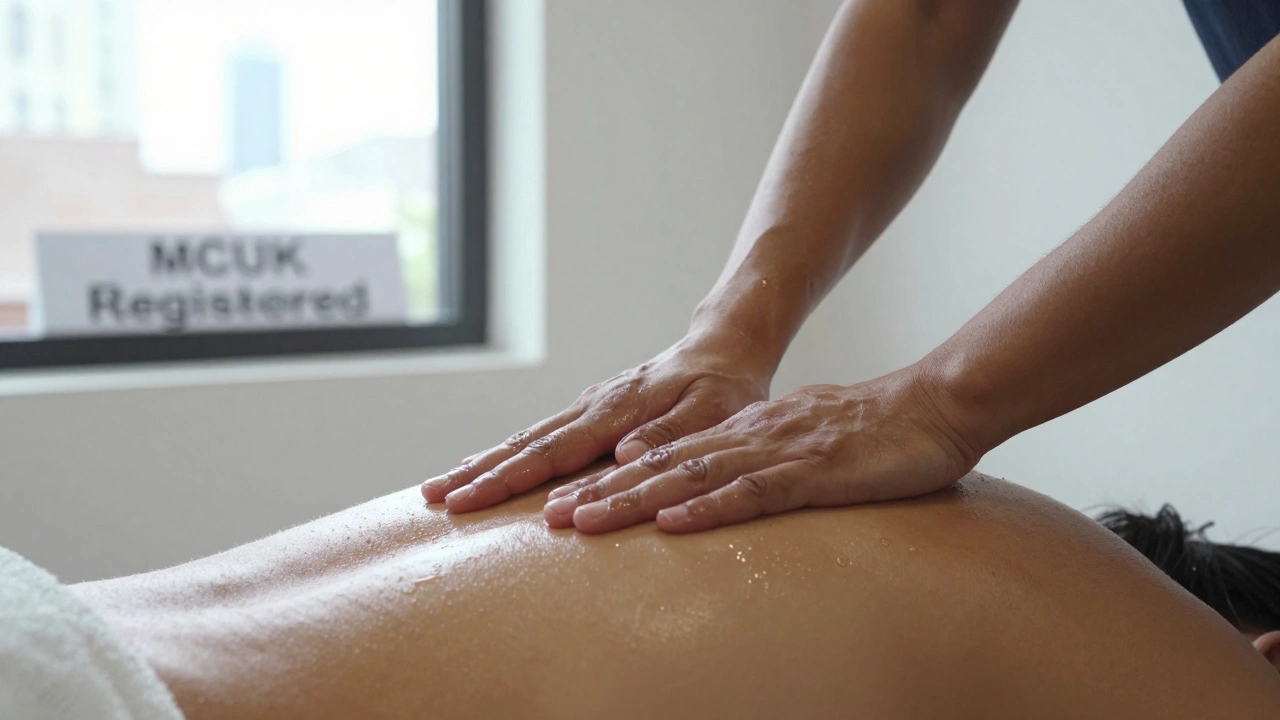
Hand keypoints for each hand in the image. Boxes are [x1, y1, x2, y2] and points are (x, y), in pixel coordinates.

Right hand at [421, 331, 771, 511]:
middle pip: (526, 444)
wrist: (723, 348)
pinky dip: (507, 455)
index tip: (470, 500)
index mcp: (617, 409)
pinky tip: (484, 470)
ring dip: (483, 464)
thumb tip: (625, 453)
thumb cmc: (724, 386)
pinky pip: (541, 437)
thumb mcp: (715, 409)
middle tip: (433, 499)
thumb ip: (673, 433)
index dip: (509, 479)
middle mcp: (593, 406)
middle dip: (478, 473)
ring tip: (441, 488)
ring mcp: (588, 407)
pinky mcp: (591, 412)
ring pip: (527, 438)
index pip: (553, 451)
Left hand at [541, 366, 980, 533]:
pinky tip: (671, 523)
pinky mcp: (811, 473)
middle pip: (662, 466)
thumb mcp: (803, 442)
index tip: (566, 499)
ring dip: (635, 500)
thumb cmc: (873, 432)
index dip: (614, 478)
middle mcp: (748, 437)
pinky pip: (751, 493)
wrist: (933, 406)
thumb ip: (761, 459)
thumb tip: (725, 480)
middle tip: (551, 516)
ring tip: (586, 520)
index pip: (667, 456)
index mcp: (745, 431)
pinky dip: (707, 508)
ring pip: (691, 477)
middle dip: (603, 491)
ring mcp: (776, 452)